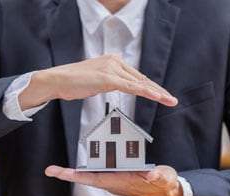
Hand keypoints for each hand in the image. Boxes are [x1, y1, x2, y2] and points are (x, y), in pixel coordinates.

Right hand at [19, 54, 177, 109]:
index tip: (161, 95)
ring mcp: (112, 68)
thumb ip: (110, 81)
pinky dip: (145, 92)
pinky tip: (156, 97)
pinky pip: (131, 86)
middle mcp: (115, 61)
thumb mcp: (97, 80)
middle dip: (158, 91)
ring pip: (139, 83)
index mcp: (113, 61)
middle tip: (171, 99)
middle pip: (141, 79)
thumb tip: (119, 87)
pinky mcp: (108, 77)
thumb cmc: (74, 82)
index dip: (150, 87)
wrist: (58, 80)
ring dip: (157, 93)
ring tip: (169, 100)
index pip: (136, 76)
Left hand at [45, 165, 182, 195]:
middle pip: (87, 177)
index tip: (60, 175)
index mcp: (121, 182)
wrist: (165, 190)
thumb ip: (157, 176)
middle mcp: (114, 181)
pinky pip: (101, 168)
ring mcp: (115, 178)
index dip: (76, 177)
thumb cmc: (162, 185)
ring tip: (61, 169)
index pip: (94, 179)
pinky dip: (93, 161)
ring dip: (78, 169)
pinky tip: (88, 155)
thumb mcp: (162, 178)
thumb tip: (152, 173)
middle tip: (52, 170)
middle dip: (69, 175)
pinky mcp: (118, 174)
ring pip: (93, 173)